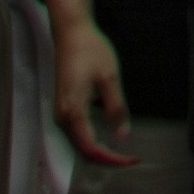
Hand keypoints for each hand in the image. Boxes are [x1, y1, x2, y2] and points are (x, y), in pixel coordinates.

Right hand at [46, 0, 132, 168]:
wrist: (71, 33)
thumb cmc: (91, 51)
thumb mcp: (109, 78)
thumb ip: (115, 108)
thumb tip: (122, 136)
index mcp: (73, 113)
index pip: (92, 148)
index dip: (112, 159)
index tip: (132, 160)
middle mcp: (62, 119)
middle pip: (83, 151)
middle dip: (106, 159)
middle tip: (131, 159)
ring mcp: (60, 115)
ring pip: (79, 144)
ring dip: (99, 151)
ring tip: (122, 153)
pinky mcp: (63, 109)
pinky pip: (77, 134)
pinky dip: (92, 141)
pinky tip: (108, 138)